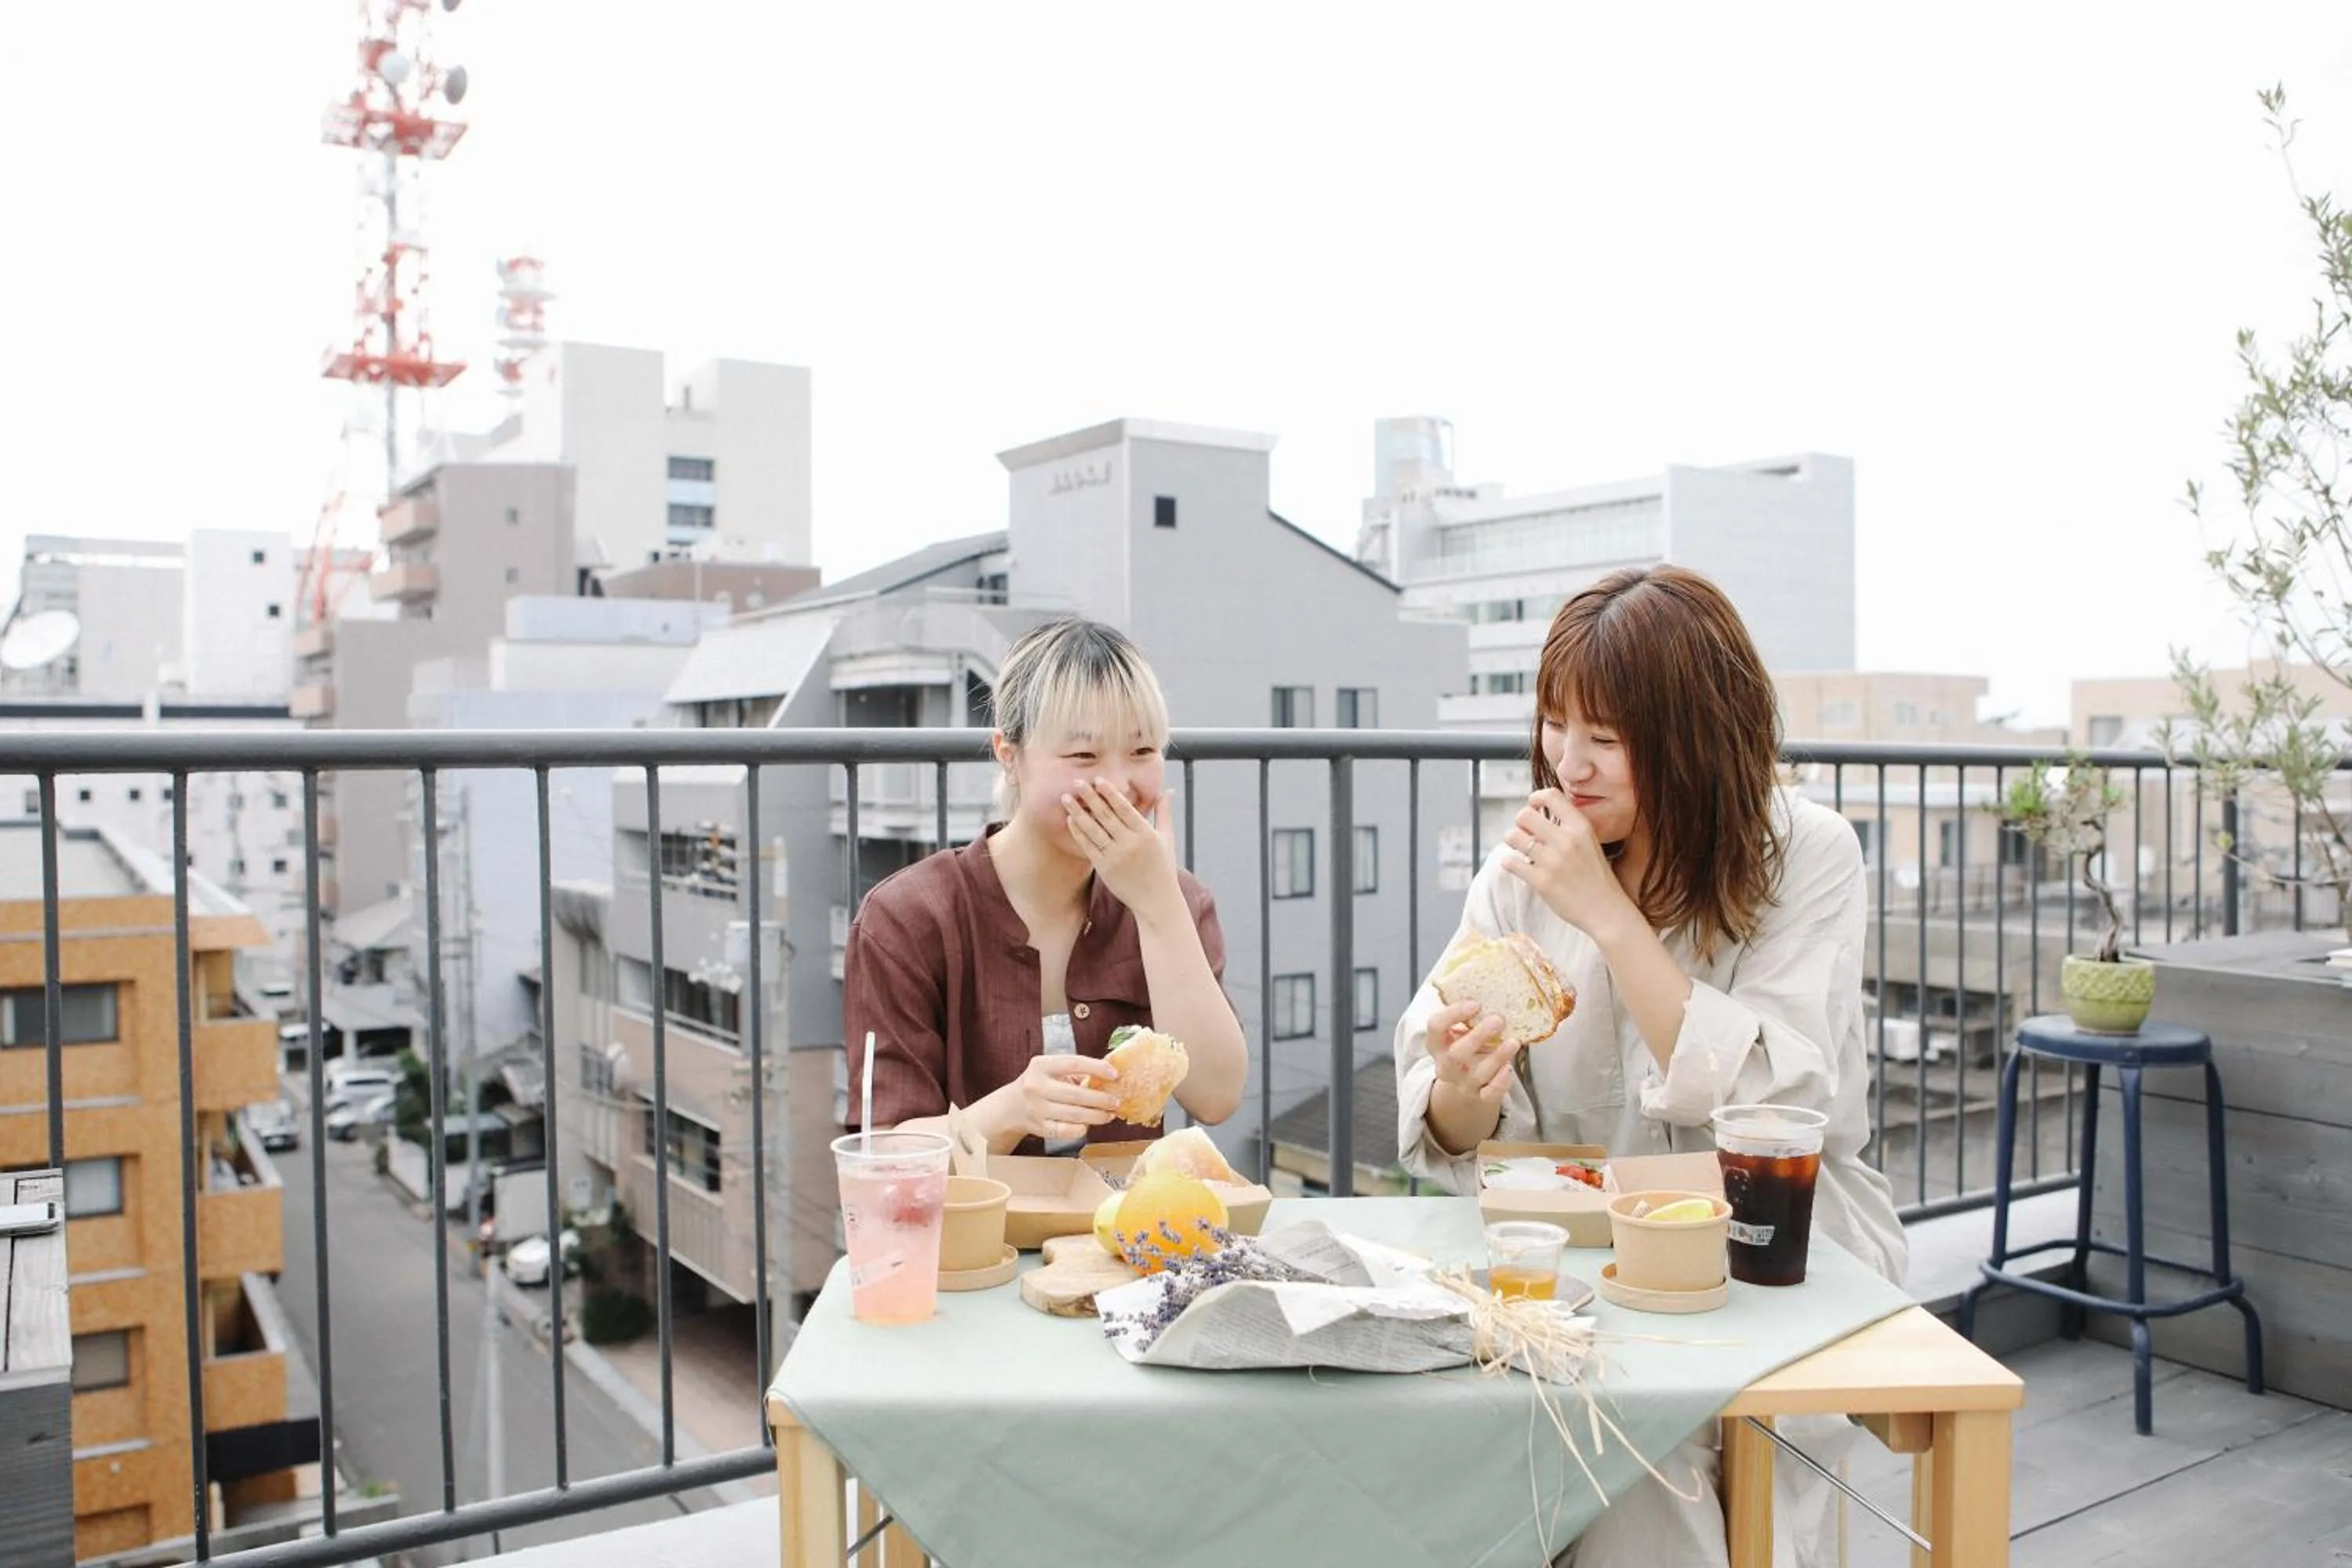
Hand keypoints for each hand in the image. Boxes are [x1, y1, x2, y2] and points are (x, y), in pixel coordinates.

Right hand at [980, 1054, 1123, 1144]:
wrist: (1011, 1106)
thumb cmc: (1041, 1084)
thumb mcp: (1051, 1070)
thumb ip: (1076, 1071)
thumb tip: (1110, 1076)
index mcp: (1042, 1065)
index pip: (1074, 1063)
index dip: (1097, 1068)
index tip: (1115, 1074)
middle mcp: (1037, 1086)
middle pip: (1076, 1094)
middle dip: (1101, 1099)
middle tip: (1116, 1101)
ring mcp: (1037, 1109)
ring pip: (1074, 1114)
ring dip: (1097, 1116)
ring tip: (1110, 1114)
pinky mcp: (1040, 1127)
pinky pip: (1066, 1131)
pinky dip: (1081, 1129)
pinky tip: (1090, 1125)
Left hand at [1063, 780, 1181, 917]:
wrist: (1156, 902)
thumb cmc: (1163, 868)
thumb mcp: (1167, 839)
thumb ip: (1164, 813)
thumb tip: (1166, 790)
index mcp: (1146, 834)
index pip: (1124, 808)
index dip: (1110, 793)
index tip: (1098, 779)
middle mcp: (1130, 844)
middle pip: (1106, 815)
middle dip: (1090, 797)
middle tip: (1076, 782)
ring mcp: (1115, 857)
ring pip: (1093, 830)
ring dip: (1078, 812)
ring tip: (1066, 798)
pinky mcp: (1104, 868)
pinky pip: (1088, 847)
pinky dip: (1078, 832)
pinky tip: (1070, 820)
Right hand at [1426, 998, 1522, 1104]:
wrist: (1468, 1084)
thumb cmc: (1466, 1047)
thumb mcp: (1461, 1030)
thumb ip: (1468, 1014)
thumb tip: (1489, 979)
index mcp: (1437, 1044)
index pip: (1435, 1027)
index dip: (1453, 1014)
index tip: (1475, 1003)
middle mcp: (1446, 1065)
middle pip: (1455, 1054)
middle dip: (1476, 1036)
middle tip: (1498, 1019)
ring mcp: (1462, 1083)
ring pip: (1477, 1074)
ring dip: (1497, 1057)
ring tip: (1514, 1042)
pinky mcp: (1480, 1097)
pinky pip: (1489, 1094)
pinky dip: (1500, 1082)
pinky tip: (1509, 1068)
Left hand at [1500, 788, 1637, 938]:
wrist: (1606, 911)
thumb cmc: (1595, 876)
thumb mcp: (1589, 842)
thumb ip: (1568, 826)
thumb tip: (1536, 811)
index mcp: (1580, 827)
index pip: (1550, 795)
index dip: (1535, 798)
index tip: (1533, 807)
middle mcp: (1567, 840)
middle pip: (1524, 814)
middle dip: (1520, 823)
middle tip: (1526, 834)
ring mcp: (1553, 861)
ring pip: (1512, 836)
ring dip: (1512, 842)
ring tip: (1521, 850)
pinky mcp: (1541, 881)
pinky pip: (1509, 862)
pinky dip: (1509, 862)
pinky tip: (1518, 866)